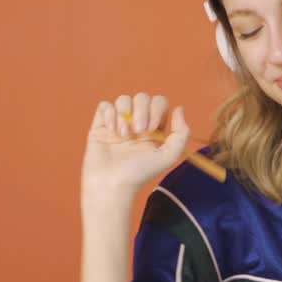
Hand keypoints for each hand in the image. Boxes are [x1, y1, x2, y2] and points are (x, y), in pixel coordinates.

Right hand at [82, 92, 189, 209]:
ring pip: (123, 99)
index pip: (159, 103)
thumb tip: (179, 108)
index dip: (157, 109)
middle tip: (138, 131)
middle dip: (141, 111)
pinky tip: (111, 131)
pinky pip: (105, 105)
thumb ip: (181, 133)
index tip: (152, 128)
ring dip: (124, 114)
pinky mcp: (101, 125)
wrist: (112, 184)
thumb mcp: (168, 156)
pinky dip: (109, 114)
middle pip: (142, 97)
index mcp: (154, 128)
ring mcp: (118, 123)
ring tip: (122, 135)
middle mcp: (136, 123)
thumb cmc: (139, 174)